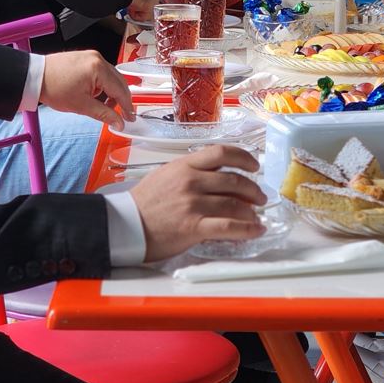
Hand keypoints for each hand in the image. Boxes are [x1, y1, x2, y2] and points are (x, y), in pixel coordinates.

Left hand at [39, 49, 134, 126]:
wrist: (34, 76)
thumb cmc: (53, 88)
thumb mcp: (81, 106)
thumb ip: (104, 114)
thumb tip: (118, 123)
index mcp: (98, 68)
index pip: (120, 89)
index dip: (127, 106)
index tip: (130, 117)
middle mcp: (98, 58)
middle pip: (119, 81)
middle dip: (121, 99)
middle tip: (123, 114)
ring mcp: (92, 56)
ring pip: (111, 77)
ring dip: (111, 92)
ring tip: (104, 106)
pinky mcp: (85, 57)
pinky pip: (102, 72)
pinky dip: (102, 84)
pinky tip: (95, 95)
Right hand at [130, 145, 263, 260]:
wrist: (123, 225)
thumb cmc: (143, 203)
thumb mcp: (165, 175)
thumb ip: (190, 172)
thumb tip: (215, 178)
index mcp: (184, 165)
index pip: (221, 152)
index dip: (243, 157)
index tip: (254, 165)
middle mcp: (191, 181)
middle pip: (234, 180)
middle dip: (253, 189)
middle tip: (260, 196)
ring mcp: (193, 203)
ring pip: (234, 203)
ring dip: (252, 210)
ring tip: (257, 215)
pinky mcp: (193, 226)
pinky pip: (229, 226)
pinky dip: (247, 228)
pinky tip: (256, 230)